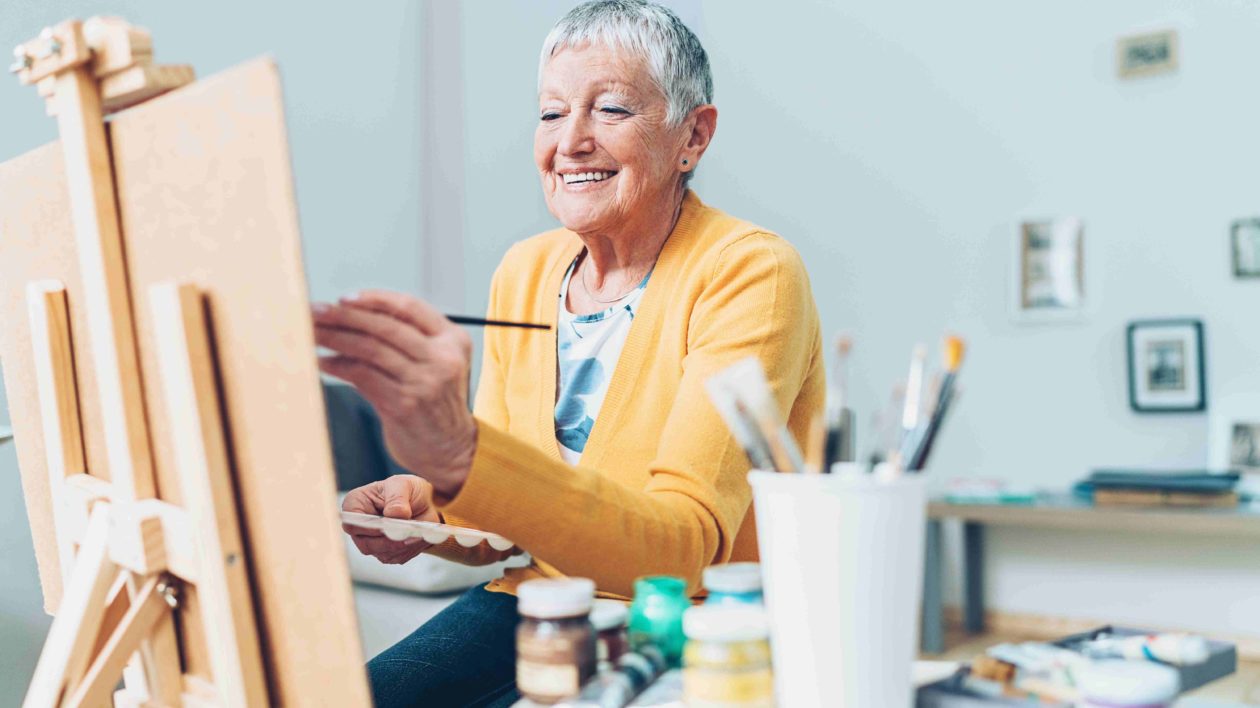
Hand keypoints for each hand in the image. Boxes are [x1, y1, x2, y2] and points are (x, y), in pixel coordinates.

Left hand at [313, 290, 476, 496]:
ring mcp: (425, 381)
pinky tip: (323, 362)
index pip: (409, 307)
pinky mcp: (405, 404)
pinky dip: (339, 366)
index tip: (342, 299)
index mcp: (453, 339)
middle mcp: (442, 357)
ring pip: (370, 349)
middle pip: (385, 326)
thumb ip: (405, 340)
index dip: (374, 299)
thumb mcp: (434, 363)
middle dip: (345, 316)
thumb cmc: (434, 402)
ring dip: (335, 338)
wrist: (450, 449)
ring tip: (312, 333)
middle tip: (315, 311)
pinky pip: (363, 376)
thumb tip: (348, 316)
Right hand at [342, 475, 440, 563]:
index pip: (352, 523)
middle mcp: (360, 527)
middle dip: (389, 541)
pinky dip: (410, 549)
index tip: (387, 526)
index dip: (368, 528)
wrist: (423, 501)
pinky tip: (419, 537)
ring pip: (383, 554)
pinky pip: (397, 557)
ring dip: (403, 545)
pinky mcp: (386, 553)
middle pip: (367, 544)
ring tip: (419, 533)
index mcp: (355, 505)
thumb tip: (394, 514)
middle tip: (408, 535)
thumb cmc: (407, 489)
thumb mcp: (403, 485)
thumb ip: (397, 498)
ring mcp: (372, 542)